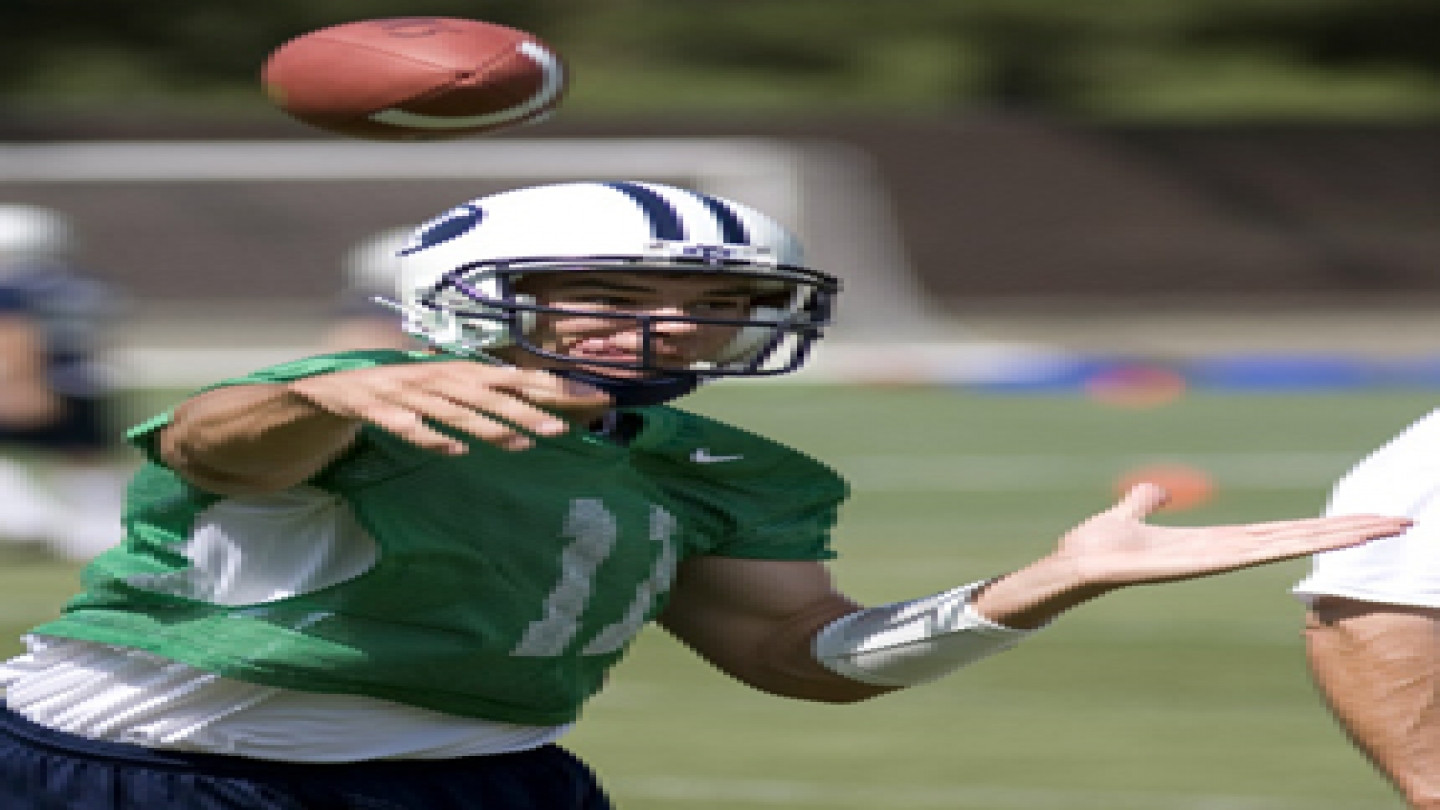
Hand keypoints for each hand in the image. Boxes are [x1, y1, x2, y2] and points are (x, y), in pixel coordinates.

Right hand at [289, 361, 612, 453]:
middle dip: (524, 409)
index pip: (507, 376)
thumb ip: (477, 399)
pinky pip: (398, 421)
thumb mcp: (435, 394)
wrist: (316, 396)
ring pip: (448, 406)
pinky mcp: (363, 404)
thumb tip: (533, 413)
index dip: (546, 387)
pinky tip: (450, 449)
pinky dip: (425, 433)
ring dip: (486, 425)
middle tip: (560, 430)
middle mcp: (427, 374)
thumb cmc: (387, 398)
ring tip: (519, 444)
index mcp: (449, 370)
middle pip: (484, 390)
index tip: (585, 400)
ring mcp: (394, 388)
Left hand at [1056, 483, 1411, 586]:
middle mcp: (1224, 553)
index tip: (1362, 521)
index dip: (1321, 526)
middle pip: (1298, 537)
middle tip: (1401, 521)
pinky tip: (1317, 538)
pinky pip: (1253, 551)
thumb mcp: (1128, 514)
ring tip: (1386, 525)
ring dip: (1337, 535)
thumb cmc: (1097, 548)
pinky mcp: (1199, 562)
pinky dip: (1290, 542)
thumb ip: (1144, 502)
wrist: (1073, 565)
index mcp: (1215, 542)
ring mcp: (1216, 559)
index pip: (1279, 532)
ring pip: (1287, 543)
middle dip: (1348, 531)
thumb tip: (1155, 490)